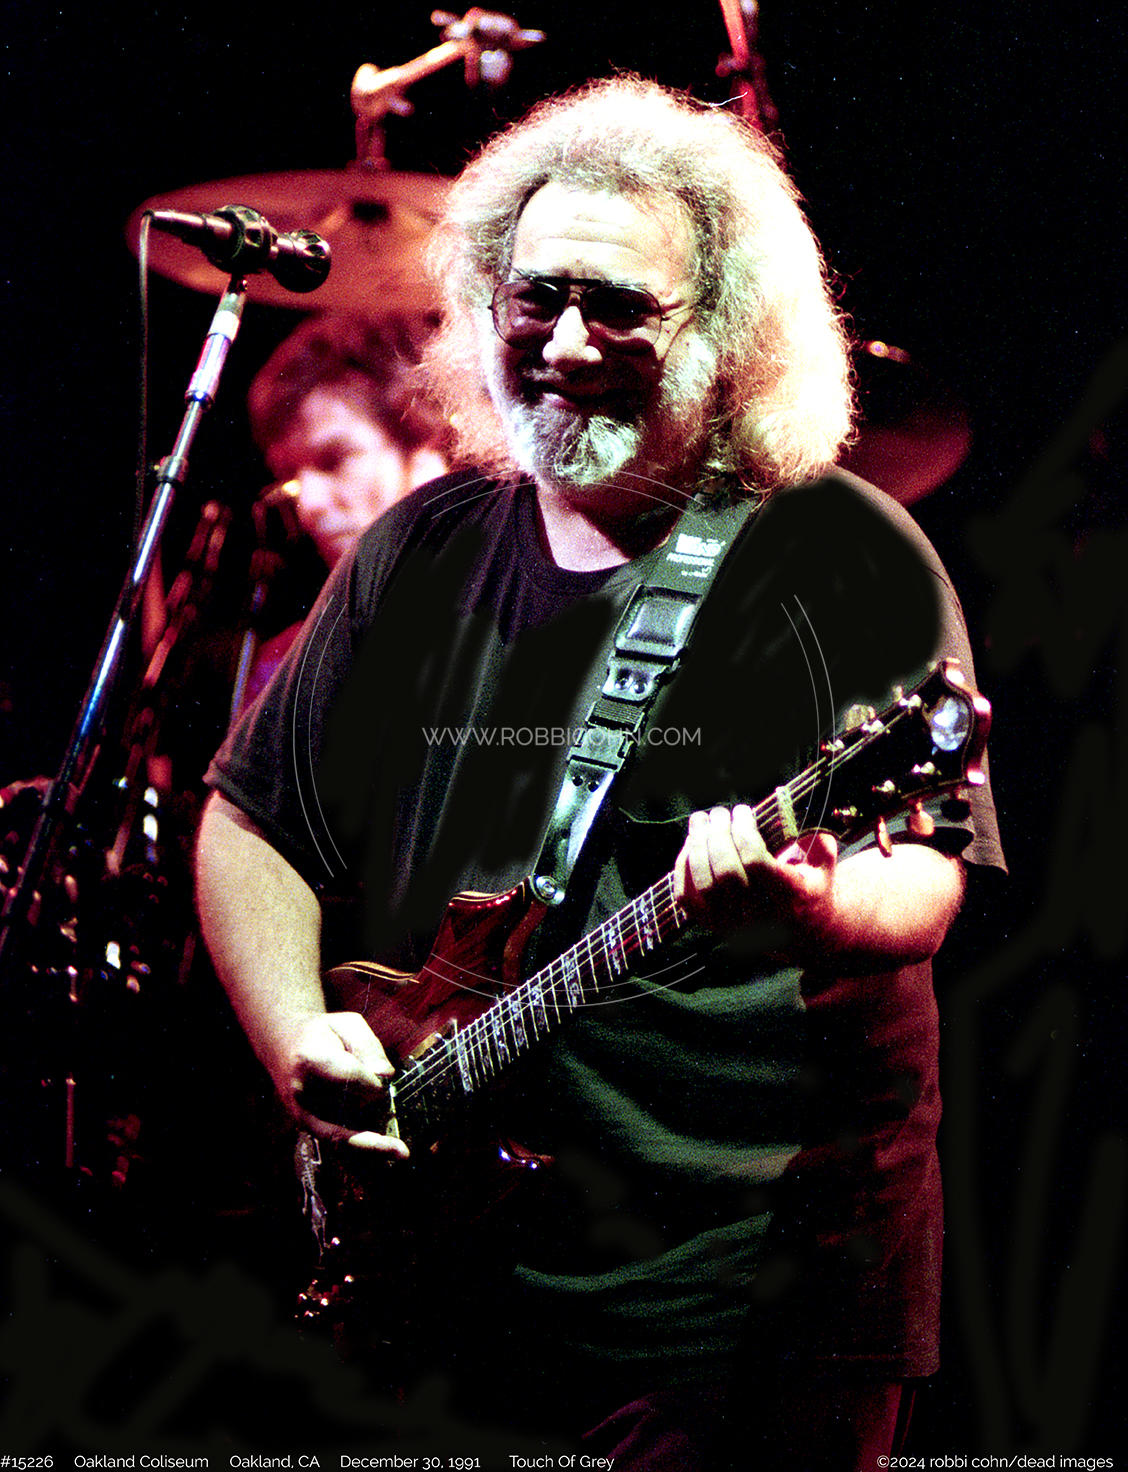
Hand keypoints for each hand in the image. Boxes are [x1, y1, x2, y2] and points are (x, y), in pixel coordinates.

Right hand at [275, 1011, 409, 1156]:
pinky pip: (335, 1141)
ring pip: (342, 1135)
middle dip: (375, 1108)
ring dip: (371, 1144)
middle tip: (395, 1113)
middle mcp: (302, 1092)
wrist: (282, 1043)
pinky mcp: (305, 1125)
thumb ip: (369, 1046)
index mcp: (309, 1059)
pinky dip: (360, 1148)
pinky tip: (386, 1154)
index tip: (384, 1079)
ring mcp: (302, 1112)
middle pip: (350, 1108)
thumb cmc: (321, 1031)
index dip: (372, 1082)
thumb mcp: (347, 1023)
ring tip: (401, 1153)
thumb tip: (385, 1077)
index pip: (350, 1078)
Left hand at [673, 804, 838, 957]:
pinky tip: (690, 844)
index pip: (756, 862)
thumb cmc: (812, 887)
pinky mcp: (714, 927)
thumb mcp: (825, 864)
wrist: (805, 933)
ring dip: (697, 845)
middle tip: (719, 813)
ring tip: (700, 821)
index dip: (743, 831)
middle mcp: (761, 918)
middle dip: (718, 835)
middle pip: (726, 872)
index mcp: (791, 898)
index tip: (743, 810)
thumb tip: (789, 804)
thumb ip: (815, 836)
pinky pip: (686, 897)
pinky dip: (683, 867)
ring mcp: (734, 926)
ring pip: (703, 884)